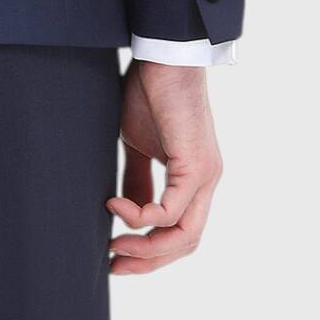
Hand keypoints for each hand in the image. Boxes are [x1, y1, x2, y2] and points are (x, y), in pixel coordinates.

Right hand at [108, 61, 222, 273]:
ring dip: (146, 247)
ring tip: (113, 242)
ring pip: (184, 235)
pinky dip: (143, 217)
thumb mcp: (137, 144)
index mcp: (194, 179)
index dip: (150, 252)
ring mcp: (205, 175)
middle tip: (114, 263)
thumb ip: (137, 179)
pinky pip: (172, 211)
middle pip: (185, 243)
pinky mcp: (196, 165)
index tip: (116, 255)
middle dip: (148, 261)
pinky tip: (117, 206)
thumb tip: (126, 212)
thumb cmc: (149, 92)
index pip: (180, 232)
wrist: (162, 56)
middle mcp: (206, 183)